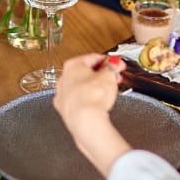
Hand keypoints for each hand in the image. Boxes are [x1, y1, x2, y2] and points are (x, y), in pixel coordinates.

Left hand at [54, 55, 132, 175]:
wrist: (85, 121)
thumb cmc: (92, 97)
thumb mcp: (109, 77)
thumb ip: (112, 67)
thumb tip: (114, 64)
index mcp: (72, 65)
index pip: (93, 58)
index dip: (108, 61)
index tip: (117, 64)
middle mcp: (64, 79)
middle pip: (85, 72)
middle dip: (101, 75)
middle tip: (114, 78)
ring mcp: (63, 95)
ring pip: (80, 87)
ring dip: (94, 88)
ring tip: (107, 92)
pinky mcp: (65, 110)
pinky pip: (78, 101)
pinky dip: (87, 100)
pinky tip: (96, 104)